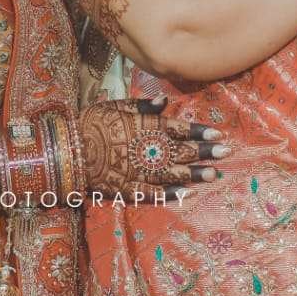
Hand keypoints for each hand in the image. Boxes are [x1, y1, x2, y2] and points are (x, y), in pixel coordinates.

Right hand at [79, 96, 225, 196]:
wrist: (69, 150)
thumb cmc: (92, 123)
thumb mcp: (115, 106)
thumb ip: (141, 106)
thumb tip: (164, 101)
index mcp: (145, 128)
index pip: (179, 129)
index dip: (199, 132)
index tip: (218, 134)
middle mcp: (148, 150)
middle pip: (182, 151)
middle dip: (205, 152)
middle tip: (226, 153)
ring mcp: (141, 172)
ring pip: (174, 173)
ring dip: (195, 174)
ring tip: (214, 174)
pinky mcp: (131, 189)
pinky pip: (155, 193)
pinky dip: (172, 194)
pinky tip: (188, 194)